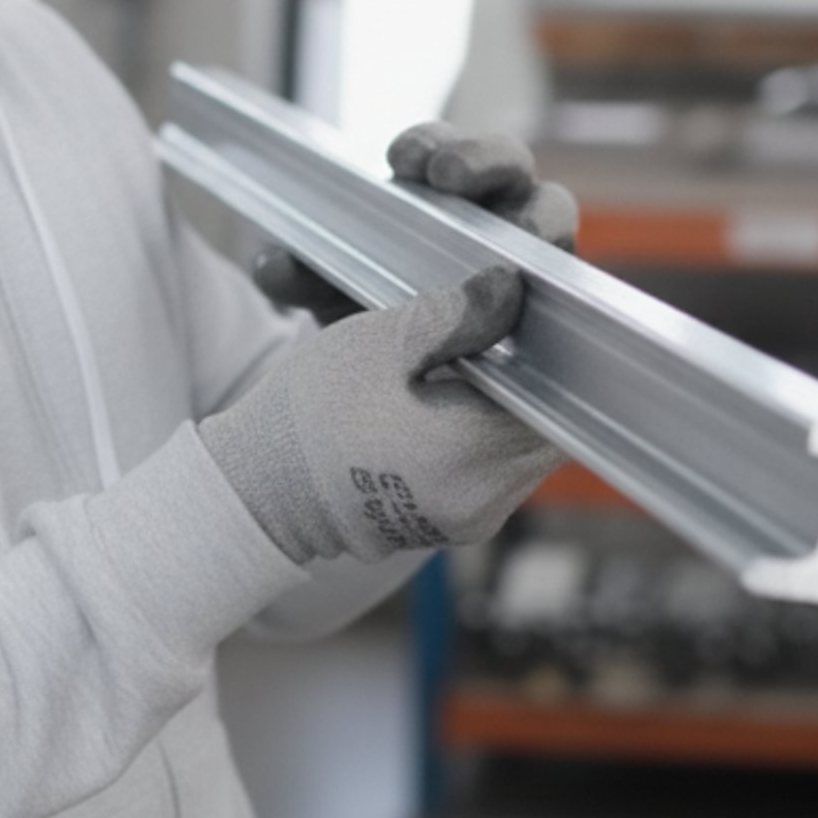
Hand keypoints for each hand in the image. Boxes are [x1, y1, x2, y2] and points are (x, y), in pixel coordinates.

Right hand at [198, 264, 559, 564]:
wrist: (260, 493)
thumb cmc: (310, 414)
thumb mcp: (376, 343)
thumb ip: (454, 313)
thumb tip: (511, 289)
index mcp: (470, 452)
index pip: (556, 394)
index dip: (549, 350)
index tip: (528, 318)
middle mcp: (486, 500)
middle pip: (549, 423)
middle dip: (531, 376)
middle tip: (499, 336)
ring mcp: (475, 520)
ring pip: (528, 449)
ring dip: (510, 407)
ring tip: (470, 369)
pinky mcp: (460, 528)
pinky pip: (500, 472)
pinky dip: (486, 435)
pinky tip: (451, 406)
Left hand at [250, 119, 576, 329]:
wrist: (388, 384)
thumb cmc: (364, 310)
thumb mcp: (326, 293)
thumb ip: (300, 275)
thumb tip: (275, 266)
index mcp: (435, 191)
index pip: (444, 149)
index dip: (432, 143)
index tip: (402, 158)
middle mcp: (490, 212)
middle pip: (510, 164)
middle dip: (485, 158)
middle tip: (449, 176)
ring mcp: (531, 255)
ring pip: (552, 217)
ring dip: (537, 219)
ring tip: (518, 239)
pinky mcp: (555, 305)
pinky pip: (567, 290)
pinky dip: (554, 290)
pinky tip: (531, 311)